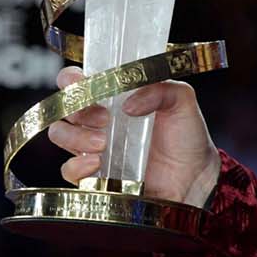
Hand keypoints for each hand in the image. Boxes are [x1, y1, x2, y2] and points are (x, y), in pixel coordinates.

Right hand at [47, 66, 221, 208]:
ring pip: (61, 135)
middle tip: (104, 117)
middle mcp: (99, 120)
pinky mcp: (95, 176)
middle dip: (77, 108)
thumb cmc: (186, 136)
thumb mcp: (182, 100)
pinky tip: (97, 162)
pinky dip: (77, 165)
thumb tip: (129, 102)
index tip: (81, 82)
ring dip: (76, 135)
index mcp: (115, 97)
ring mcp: (95, 148)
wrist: (195, 176)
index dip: (71, 79)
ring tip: (103, 142)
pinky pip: (69, 170)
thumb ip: (160, 88)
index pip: (78, 81)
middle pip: (65, 108)